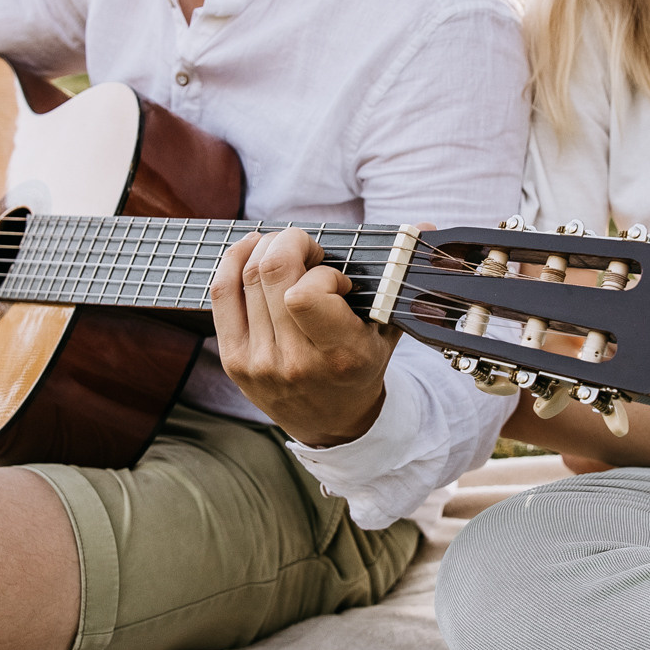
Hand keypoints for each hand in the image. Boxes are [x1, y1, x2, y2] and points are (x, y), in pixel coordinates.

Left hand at [212, 228, 398, 446]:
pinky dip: (233, 261)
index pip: (305, 294)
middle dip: (292, 243)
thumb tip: (427, 225)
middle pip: (271, 272)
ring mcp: (259, 363)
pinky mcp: (234, 361)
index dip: (322, 272)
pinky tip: (250, 250)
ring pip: (246, 277)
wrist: (333, 424)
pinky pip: (222, 295)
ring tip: (286, 249)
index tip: (336, 279)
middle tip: (309, 249)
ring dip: (267, 248)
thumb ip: (401, 277)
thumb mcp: (387, 329)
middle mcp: (295, 363)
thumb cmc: (363, 365)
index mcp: (339, 356)